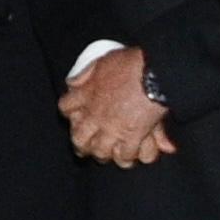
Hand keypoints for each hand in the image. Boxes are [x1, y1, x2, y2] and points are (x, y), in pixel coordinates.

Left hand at [59, 45, 174, 166]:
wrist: (154, 73)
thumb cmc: (131, 63)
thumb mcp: (102, 61)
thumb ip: (86, 74)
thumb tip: (72, 82)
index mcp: (87, 95)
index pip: (66, 107)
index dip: (68, 112)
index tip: (73, 115)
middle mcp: (96, 115)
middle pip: (79, 138)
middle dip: (81, 144)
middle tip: (85, 147)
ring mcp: (113, 128)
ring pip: (100, 151)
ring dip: (103, 154)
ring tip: (107, 155)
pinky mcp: (132, 136)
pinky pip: (124, 155)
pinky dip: (125, 158)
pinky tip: (127, 157)